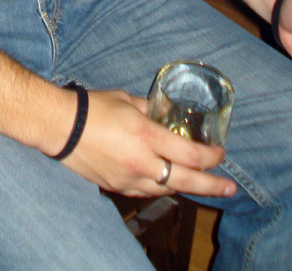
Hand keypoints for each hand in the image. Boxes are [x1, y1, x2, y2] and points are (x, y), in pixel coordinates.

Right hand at [62, 90, 236, 198]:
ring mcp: (130, 179)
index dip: (212, 156)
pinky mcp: (117, 186)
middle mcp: (143, 162)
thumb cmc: (93, 107)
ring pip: (167, 191)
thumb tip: (161, 112)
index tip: (221, 153)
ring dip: (186, 188)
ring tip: (200, 186)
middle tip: (230, 190)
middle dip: (212, 186)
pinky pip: (146, 192)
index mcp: (148, 136)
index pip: (191, 155)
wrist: (60, 127)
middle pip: (187, 181)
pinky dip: (160, 189)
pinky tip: (166, 184)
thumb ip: (149, 109)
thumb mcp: (127, 99)